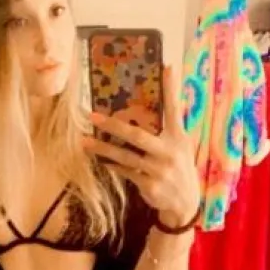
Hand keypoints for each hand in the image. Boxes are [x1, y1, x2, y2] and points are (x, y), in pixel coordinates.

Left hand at [83, 66, 200, 228]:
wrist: (184, 203)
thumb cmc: (178, 168)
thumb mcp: (181, 146)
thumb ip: (169, 127)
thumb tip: (153, 105)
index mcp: (178, 137)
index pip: (174, 108)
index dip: (171, 88)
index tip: (166, 67)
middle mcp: (169, 152)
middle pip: (137, 135)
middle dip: (113, 125)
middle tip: (93, 115)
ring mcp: (158, 169)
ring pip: (125, 156)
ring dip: (103, 148)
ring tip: (84, 141)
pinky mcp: (149, 185)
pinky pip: (125, 172)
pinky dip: (112, 165)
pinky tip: (100, 159)